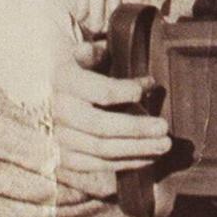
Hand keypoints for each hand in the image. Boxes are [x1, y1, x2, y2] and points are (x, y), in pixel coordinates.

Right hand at [49, 42, 170, 194]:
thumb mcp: (82, 55)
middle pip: (100, 126)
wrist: (52, 94)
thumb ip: (91, 52)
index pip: (98, 91)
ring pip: (101, 150)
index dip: (123, 92)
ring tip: (164, 145)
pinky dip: (126, 164)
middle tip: (164, 128)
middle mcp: (59, 111)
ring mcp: (60, 137)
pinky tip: (149, 158)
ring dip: (137, 149)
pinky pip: (97, 166)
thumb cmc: (79, 71)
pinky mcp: (65, 158)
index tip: (144, 90)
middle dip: (136, 128)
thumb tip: (90, 51)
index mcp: (64, 80)